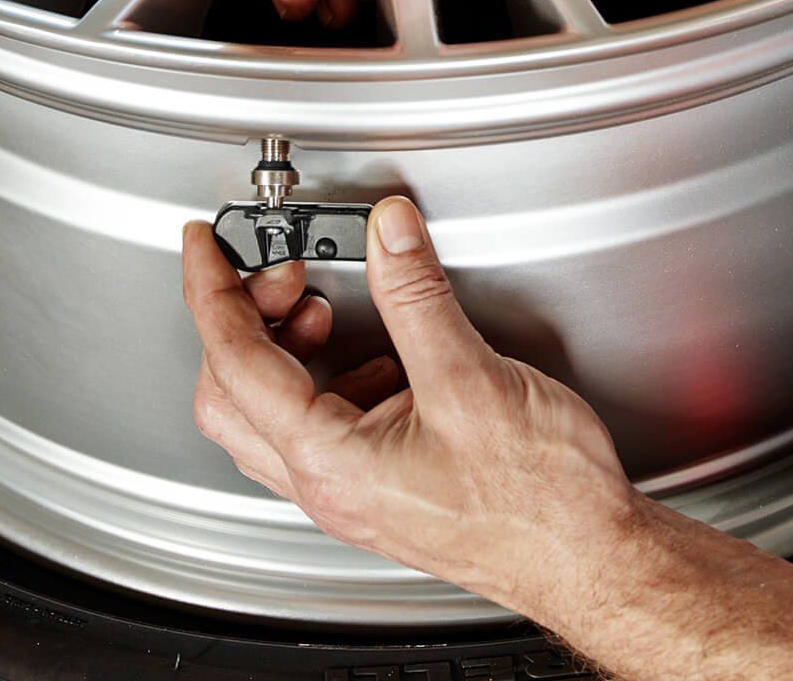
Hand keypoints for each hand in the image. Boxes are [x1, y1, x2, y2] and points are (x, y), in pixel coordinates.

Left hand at [180, 196, 642, 618]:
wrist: (590, 559)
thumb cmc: (541, 500)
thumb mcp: (472, 377)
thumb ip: (418, 296)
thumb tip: (389, 233)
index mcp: (331, 461)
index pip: (234, 360)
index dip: (211, 291)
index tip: (203, 246)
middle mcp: (329, 486)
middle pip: (229, 395)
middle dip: (242, 322)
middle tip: (282, 274)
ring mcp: (352, 493)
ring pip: (269, 415)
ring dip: (281, 351)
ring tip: (324, 307)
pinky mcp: (381, 489)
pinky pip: (318, 428)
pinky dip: (325, 377)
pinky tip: (373, 355)